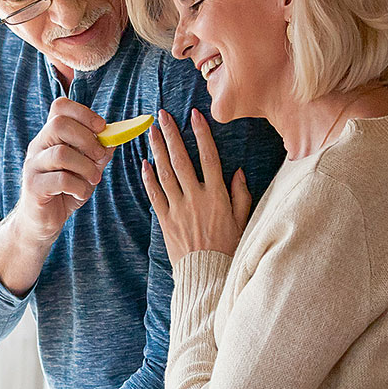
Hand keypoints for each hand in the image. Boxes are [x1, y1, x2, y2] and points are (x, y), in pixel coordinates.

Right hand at [14, 98, 111, 245]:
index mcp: (50, 136)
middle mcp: (38, 146)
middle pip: (59, 124)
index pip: (60, 107)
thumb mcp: (87, 168)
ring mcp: (33, 166)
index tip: (102, 128)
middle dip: (87, 139)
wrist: (43, 221)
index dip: (84, 113)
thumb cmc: (65, 191)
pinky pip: (60, 180)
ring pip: (61, 153)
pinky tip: (80, 194)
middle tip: (100, 157)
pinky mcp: (33, 186)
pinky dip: (79, 187)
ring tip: (93, 179)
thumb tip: (116, 136)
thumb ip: (99, 152)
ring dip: (86, 167)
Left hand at [141, 109, 250, 261]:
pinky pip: (155, 194)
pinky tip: (144, 162)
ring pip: (165, 173)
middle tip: (162, 115)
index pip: (209, 157)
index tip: (194, 115)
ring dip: (157, 149)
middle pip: (181, 159)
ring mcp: (179, 208)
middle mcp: (197, 197)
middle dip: (171, 134)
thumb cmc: (229, 246)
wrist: (208, 273)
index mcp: (218, 195)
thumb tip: (238, 171)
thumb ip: (241, 194)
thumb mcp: (243, 219)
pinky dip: (148, 178)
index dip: (201, 134)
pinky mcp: (166, 220)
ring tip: (151, 131)